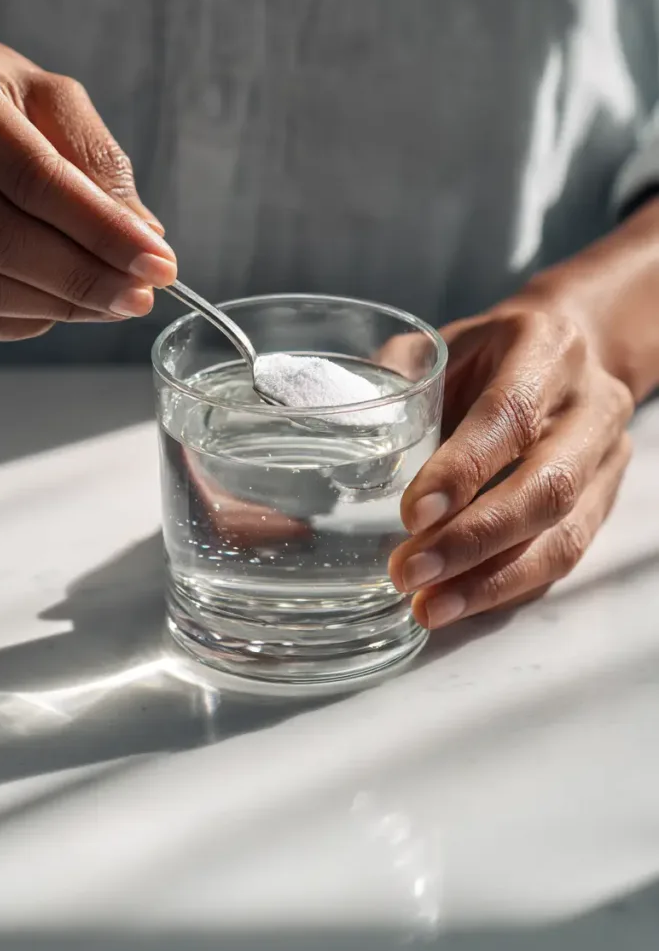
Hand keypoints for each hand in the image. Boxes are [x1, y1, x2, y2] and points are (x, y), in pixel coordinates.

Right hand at [0, 16, 175, 339]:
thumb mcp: (50, 96)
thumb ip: (99, 164)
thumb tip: (144, 237)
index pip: (33, 179)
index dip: (102, 232)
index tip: (158, 265)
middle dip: (83, 280)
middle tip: (139, 298)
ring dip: (54, 308)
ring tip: (108, 305)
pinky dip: (16, 321)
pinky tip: (57, 310)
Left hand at [389, 291, 634, 627]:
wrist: (580, 351)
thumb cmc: (495, 351)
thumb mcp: (447, 342)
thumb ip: (399, 376)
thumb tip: (343, 423)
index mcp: (547, 351)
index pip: (508, 417)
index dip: (462, 470)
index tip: (411, 515)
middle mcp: (590, 407)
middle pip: (546, 489)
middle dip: (473, 541)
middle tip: (409, 574)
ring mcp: (606, 461)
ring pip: (563, 536)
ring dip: (491, 582)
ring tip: (429, 608)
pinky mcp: (606, 503)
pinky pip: (564, 558)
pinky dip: (508, 588)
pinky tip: (459, 604)